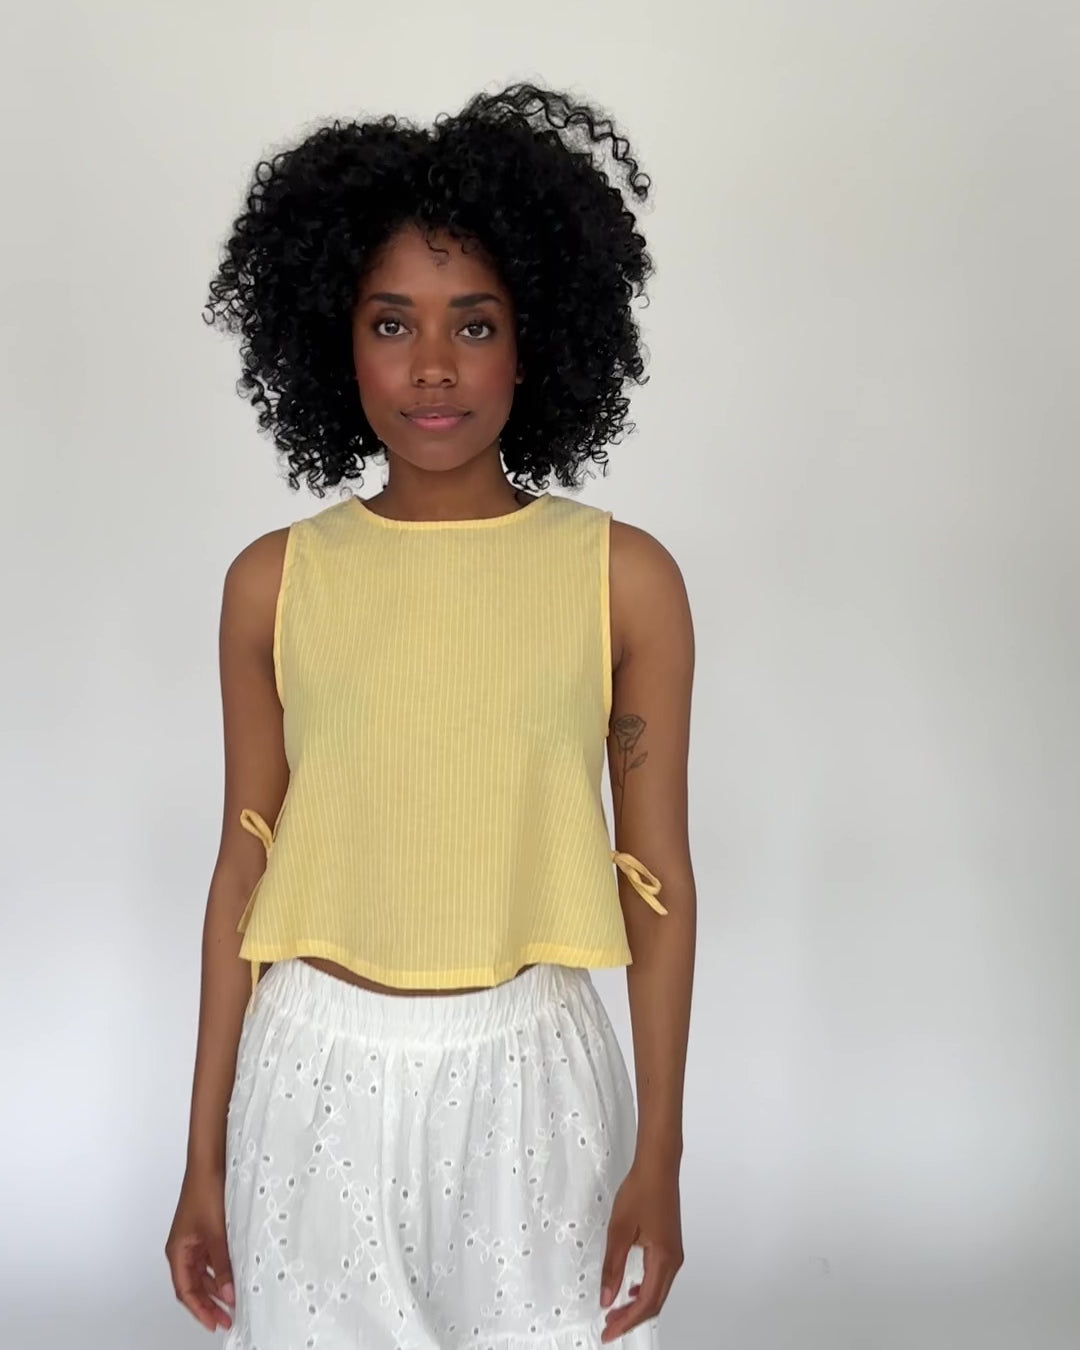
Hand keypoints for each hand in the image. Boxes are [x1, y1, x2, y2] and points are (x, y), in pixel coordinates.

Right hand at [165, 1166, 234, 1331]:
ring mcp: (193, 1240)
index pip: (186, 1291)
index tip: (215, 1323)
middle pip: (193, 1285)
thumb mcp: (217, 1233)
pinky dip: (220, 1271)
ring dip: (215, 1289)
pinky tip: (233, 1277)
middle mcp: (183, 1249)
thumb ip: (223, 1265)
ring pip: (202, 1273)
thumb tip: (229, 1294)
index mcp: (178, 1252)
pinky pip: (210, 1259)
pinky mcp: (204, 1231)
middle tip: (228, 1319)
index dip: (200, 1310)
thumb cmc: (206, 1193)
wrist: (209, 1163)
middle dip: (209, 1304)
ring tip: (232, 1303)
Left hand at [599, 1158, 683, 1342]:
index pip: (646, 1302)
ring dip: (637, 1305)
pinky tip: (631, 1289)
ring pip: (657, 1291)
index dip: (626, 1321)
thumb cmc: (641, 1191)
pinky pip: (659, 1278)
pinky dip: (644, 1290)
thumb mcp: (619, 1230)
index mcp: (663, 1259)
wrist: (658, 1166)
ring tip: (616, 1312)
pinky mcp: (670, 1246)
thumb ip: (612, 1267)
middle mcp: (673, 1260)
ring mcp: (674, 1253)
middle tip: (608, 1327)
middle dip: (631, 1318)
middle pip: (654, 1302)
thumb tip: (607, 1298)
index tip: (607, 1331)